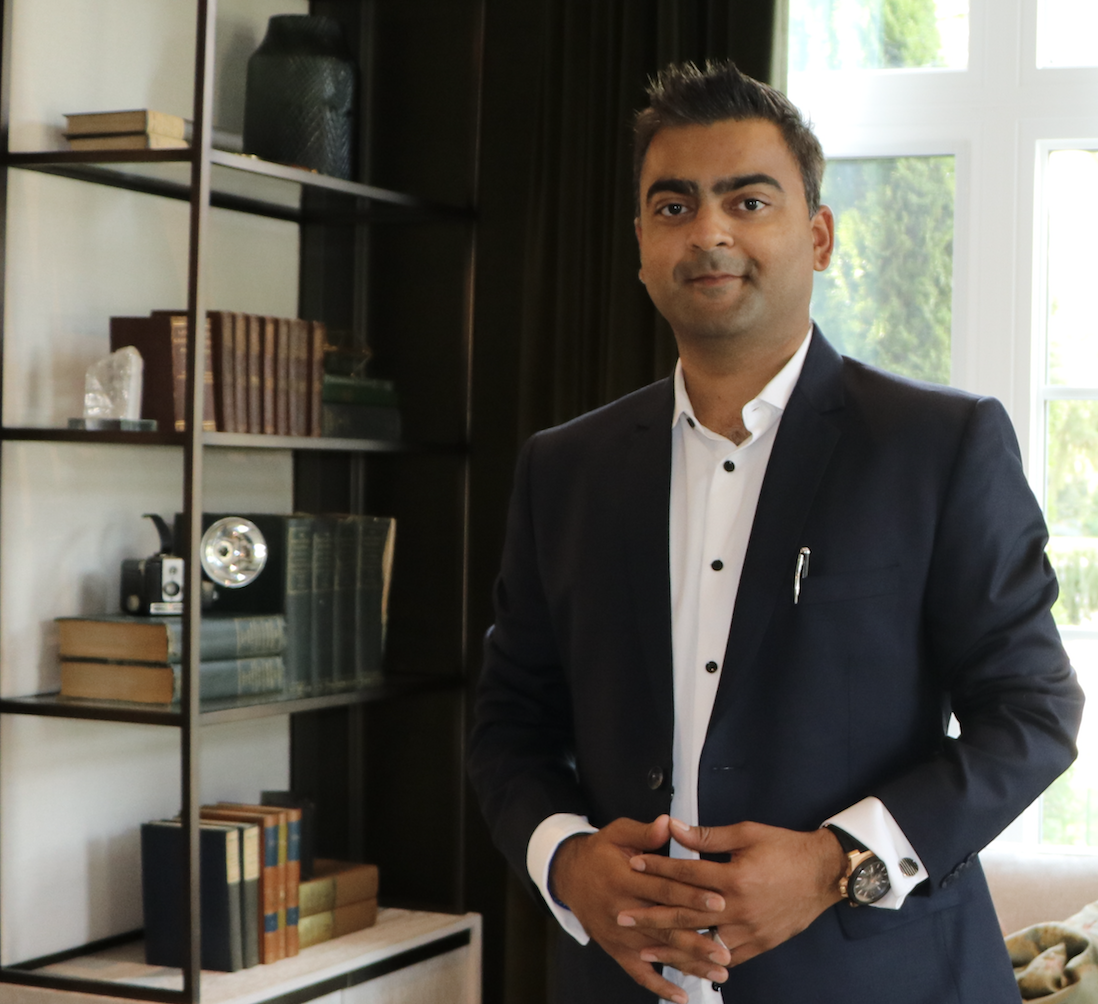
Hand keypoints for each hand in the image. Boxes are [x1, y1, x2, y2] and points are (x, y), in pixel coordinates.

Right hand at [550, 815, 733, 1002]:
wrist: (568, 875)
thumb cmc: (599, 852)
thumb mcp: (617, 833)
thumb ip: (644, 832)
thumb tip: (669, 824)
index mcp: (624, 878)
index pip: (663, 889)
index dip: (691, 895)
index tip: (719, 901)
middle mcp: (621, 909)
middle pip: (665, 925)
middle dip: (697, 938)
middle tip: (725, 948)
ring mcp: (618, 934)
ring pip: (658, 951)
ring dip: (689, 964)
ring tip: (718, 972)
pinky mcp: (615, 948)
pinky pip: (638, 972)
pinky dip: (660, 985)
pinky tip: (682, 996)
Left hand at [617, 818, 846, 969]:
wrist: (825, 874)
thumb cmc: (787, 849)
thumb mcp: (747, 833)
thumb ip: (708, 835)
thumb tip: (674, 827)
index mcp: (734, 877)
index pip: (686, 873)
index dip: (657, 867)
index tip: (633, 865)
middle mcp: (739, 908)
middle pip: (686, 913)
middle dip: (651, 915)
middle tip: (623, 916)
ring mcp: (750, 930)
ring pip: (702, 942)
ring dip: (671, 946)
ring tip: (643, 948)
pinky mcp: (760, 944)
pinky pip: (726, 957)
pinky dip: (703, 961)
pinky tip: (684, 963)